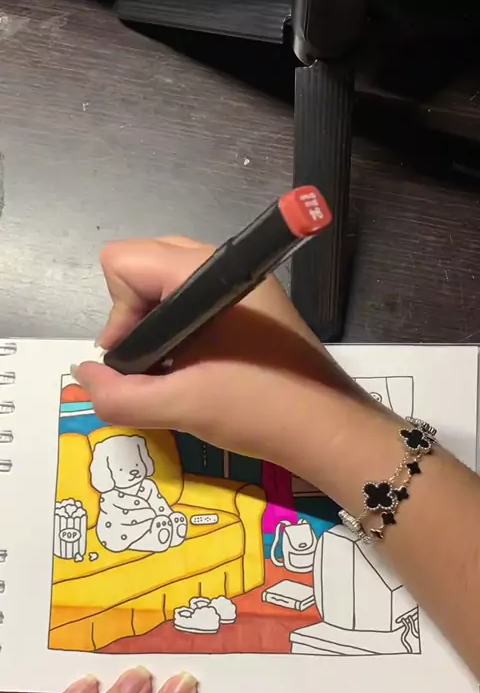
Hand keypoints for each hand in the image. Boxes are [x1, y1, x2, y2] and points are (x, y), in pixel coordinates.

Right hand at [75, 237, 352, 466]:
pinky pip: (197, 302)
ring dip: (158, 328)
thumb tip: (85, 377)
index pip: (125, 261)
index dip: (118, 314)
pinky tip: (195, 369)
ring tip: (174, 373)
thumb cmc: (258, 410)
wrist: (330, 431)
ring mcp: (243, 286)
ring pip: (171, 286)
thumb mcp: (180, 407)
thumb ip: (119, 394)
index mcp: (207, 275)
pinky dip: (183, 331)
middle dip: (135, 317)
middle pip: (146, 266)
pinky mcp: (255, 308)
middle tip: (151, 365)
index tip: (134, 361)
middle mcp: (225, 268)